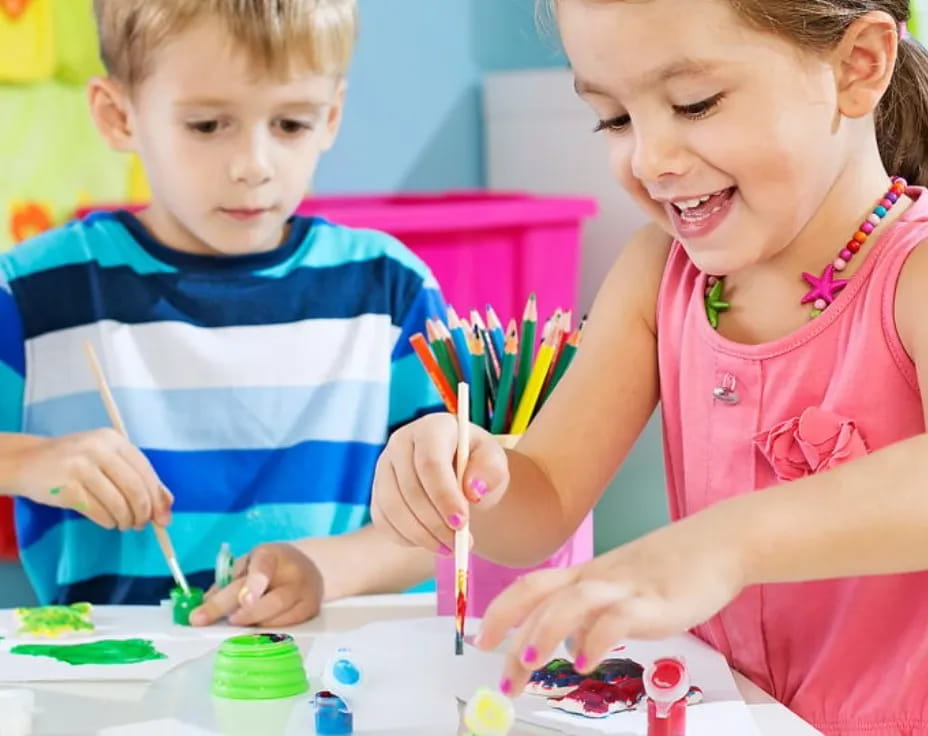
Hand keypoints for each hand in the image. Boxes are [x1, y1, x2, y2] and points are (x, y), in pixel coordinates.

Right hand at [8, 429, 170, 530]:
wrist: (28, 461)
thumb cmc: (76, 462)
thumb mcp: (108, 461)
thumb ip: (138, 478)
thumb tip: (166, 506)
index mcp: (114, 440)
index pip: (145, 470)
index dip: (156, 497)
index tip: (163, 517)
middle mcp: (98, 449)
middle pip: (134, 487)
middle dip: (143, 512)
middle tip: (142, 524)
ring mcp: (80, 467)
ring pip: (117, 502)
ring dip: (126, 520)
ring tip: (124, 524)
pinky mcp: (65, 487)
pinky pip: (97, 511)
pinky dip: (109, 521)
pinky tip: (109, 522)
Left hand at [190, 543, 323, 626]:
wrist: (307, 568)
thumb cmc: (268, 568)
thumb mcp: (247, 565)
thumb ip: (228, 583)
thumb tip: (204, 606)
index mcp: (273, 555)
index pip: (265, 567)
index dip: (255, 584)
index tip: (243, 600)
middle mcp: (295, 573)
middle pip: (272, 600)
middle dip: (243, 614)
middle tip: (212, 623)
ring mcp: (306, 594)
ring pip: (278, 617)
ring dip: (252, 625)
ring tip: (232, 627)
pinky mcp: (311, 612)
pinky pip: (286, 628)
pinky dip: (266, 632)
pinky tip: (252, 632)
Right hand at [371, 413, 508, 554]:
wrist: (458, 471)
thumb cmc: (476, 464)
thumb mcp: (493, 463)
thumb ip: (490, 471)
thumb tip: (474, 490)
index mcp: (431, 428)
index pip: (430, 463)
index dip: (444, 496)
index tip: (461, 523)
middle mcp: (401, 443)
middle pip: (410, 489)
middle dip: (436, 523)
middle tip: (460, 544)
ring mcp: (384, 467)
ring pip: (393, 509)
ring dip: (422, 535)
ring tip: (450, 547)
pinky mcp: (377, 492)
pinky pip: (384, 521)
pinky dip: (407, 538)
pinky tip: (432, 541)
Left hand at [475, 513, 747, 696]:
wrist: (720, 542)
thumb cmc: (672, 567)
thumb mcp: (621, 589)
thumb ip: (591, 615)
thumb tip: (568, 646)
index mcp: (586, 575)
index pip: (530, 587)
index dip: (501, 612)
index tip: (481, 642)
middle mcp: (597, 578)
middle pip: (542, 598)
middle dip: (513, 636)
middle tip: (502, 680)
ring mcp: (625, 587)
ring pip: (572, 601)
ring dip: (545, 631)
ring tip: (529, 663)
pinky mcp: (656, 601)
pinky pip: (619, 617)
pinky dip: (598, 638)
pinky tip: (586, 660)